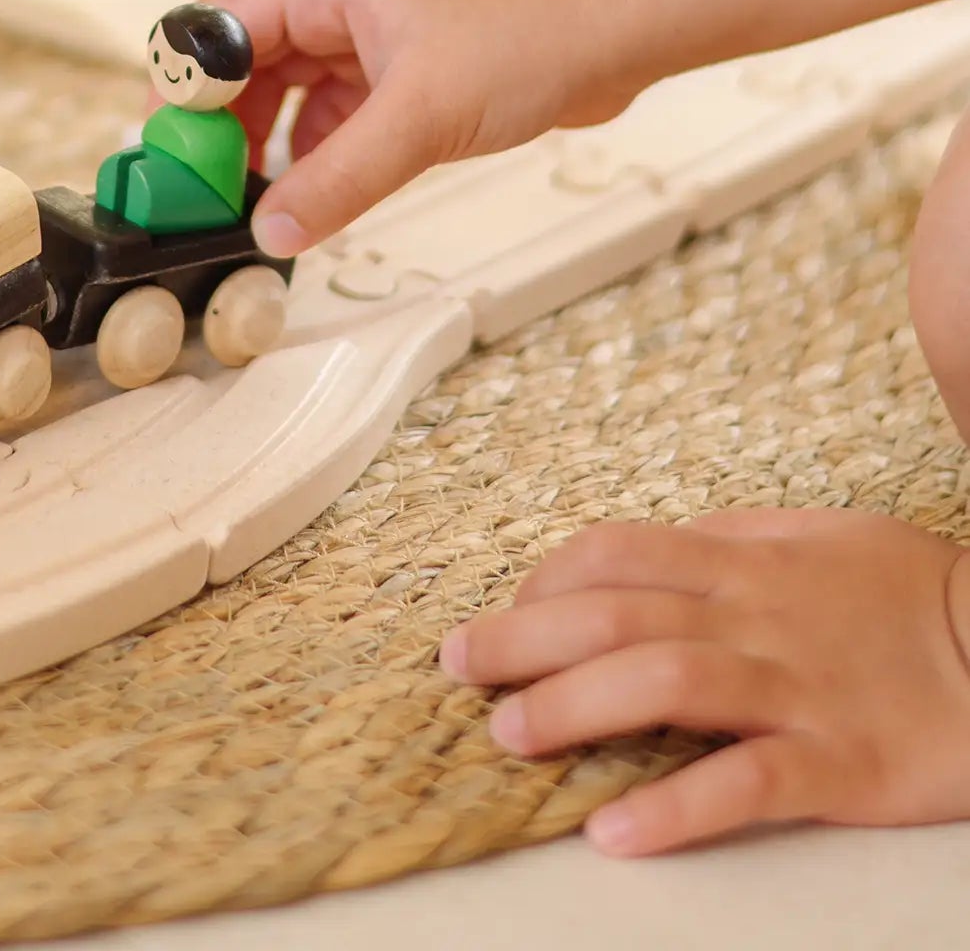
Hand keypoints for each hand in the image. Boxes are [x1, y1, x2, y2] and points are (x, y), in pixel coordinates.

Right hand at [210, 0, 634, 256]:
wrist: (616, 33)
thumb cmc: (530, 40)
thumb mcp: (420, 119)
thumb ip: (338, 179)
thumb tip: (270, 232)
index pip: (219, 24)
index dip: (188, 86)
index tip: (175, 154)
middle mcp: (339, 1)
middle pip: (245, 60)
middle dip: (222, 125)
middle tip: (208, 193)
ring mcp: (370, 35)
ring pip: (288, 90)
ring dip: (268, 143)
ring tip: (256, 204)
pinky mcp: (401, 70)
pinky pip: (334, 112)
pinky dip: (317, 151)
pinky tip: (315, 195)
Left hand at [440, 510, 969, 856]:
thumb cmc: (906, 593)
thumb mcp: (816, 535)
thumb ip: (730, 536)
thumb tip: (650, 546)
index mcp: (743, 562)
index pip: (617, 551)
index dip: (545, 578)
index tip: (503, 611)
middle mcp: (756, 618)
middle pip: (617, 612)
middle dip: (523, 636)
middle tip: (458, 665)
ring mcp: (796, 689)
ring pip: (665, 681)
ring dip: (574, 707)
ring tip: (508, 735)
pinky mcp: (840, 764)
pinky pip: (746, 784)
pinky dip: (676, 806)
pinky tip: (614, 830)